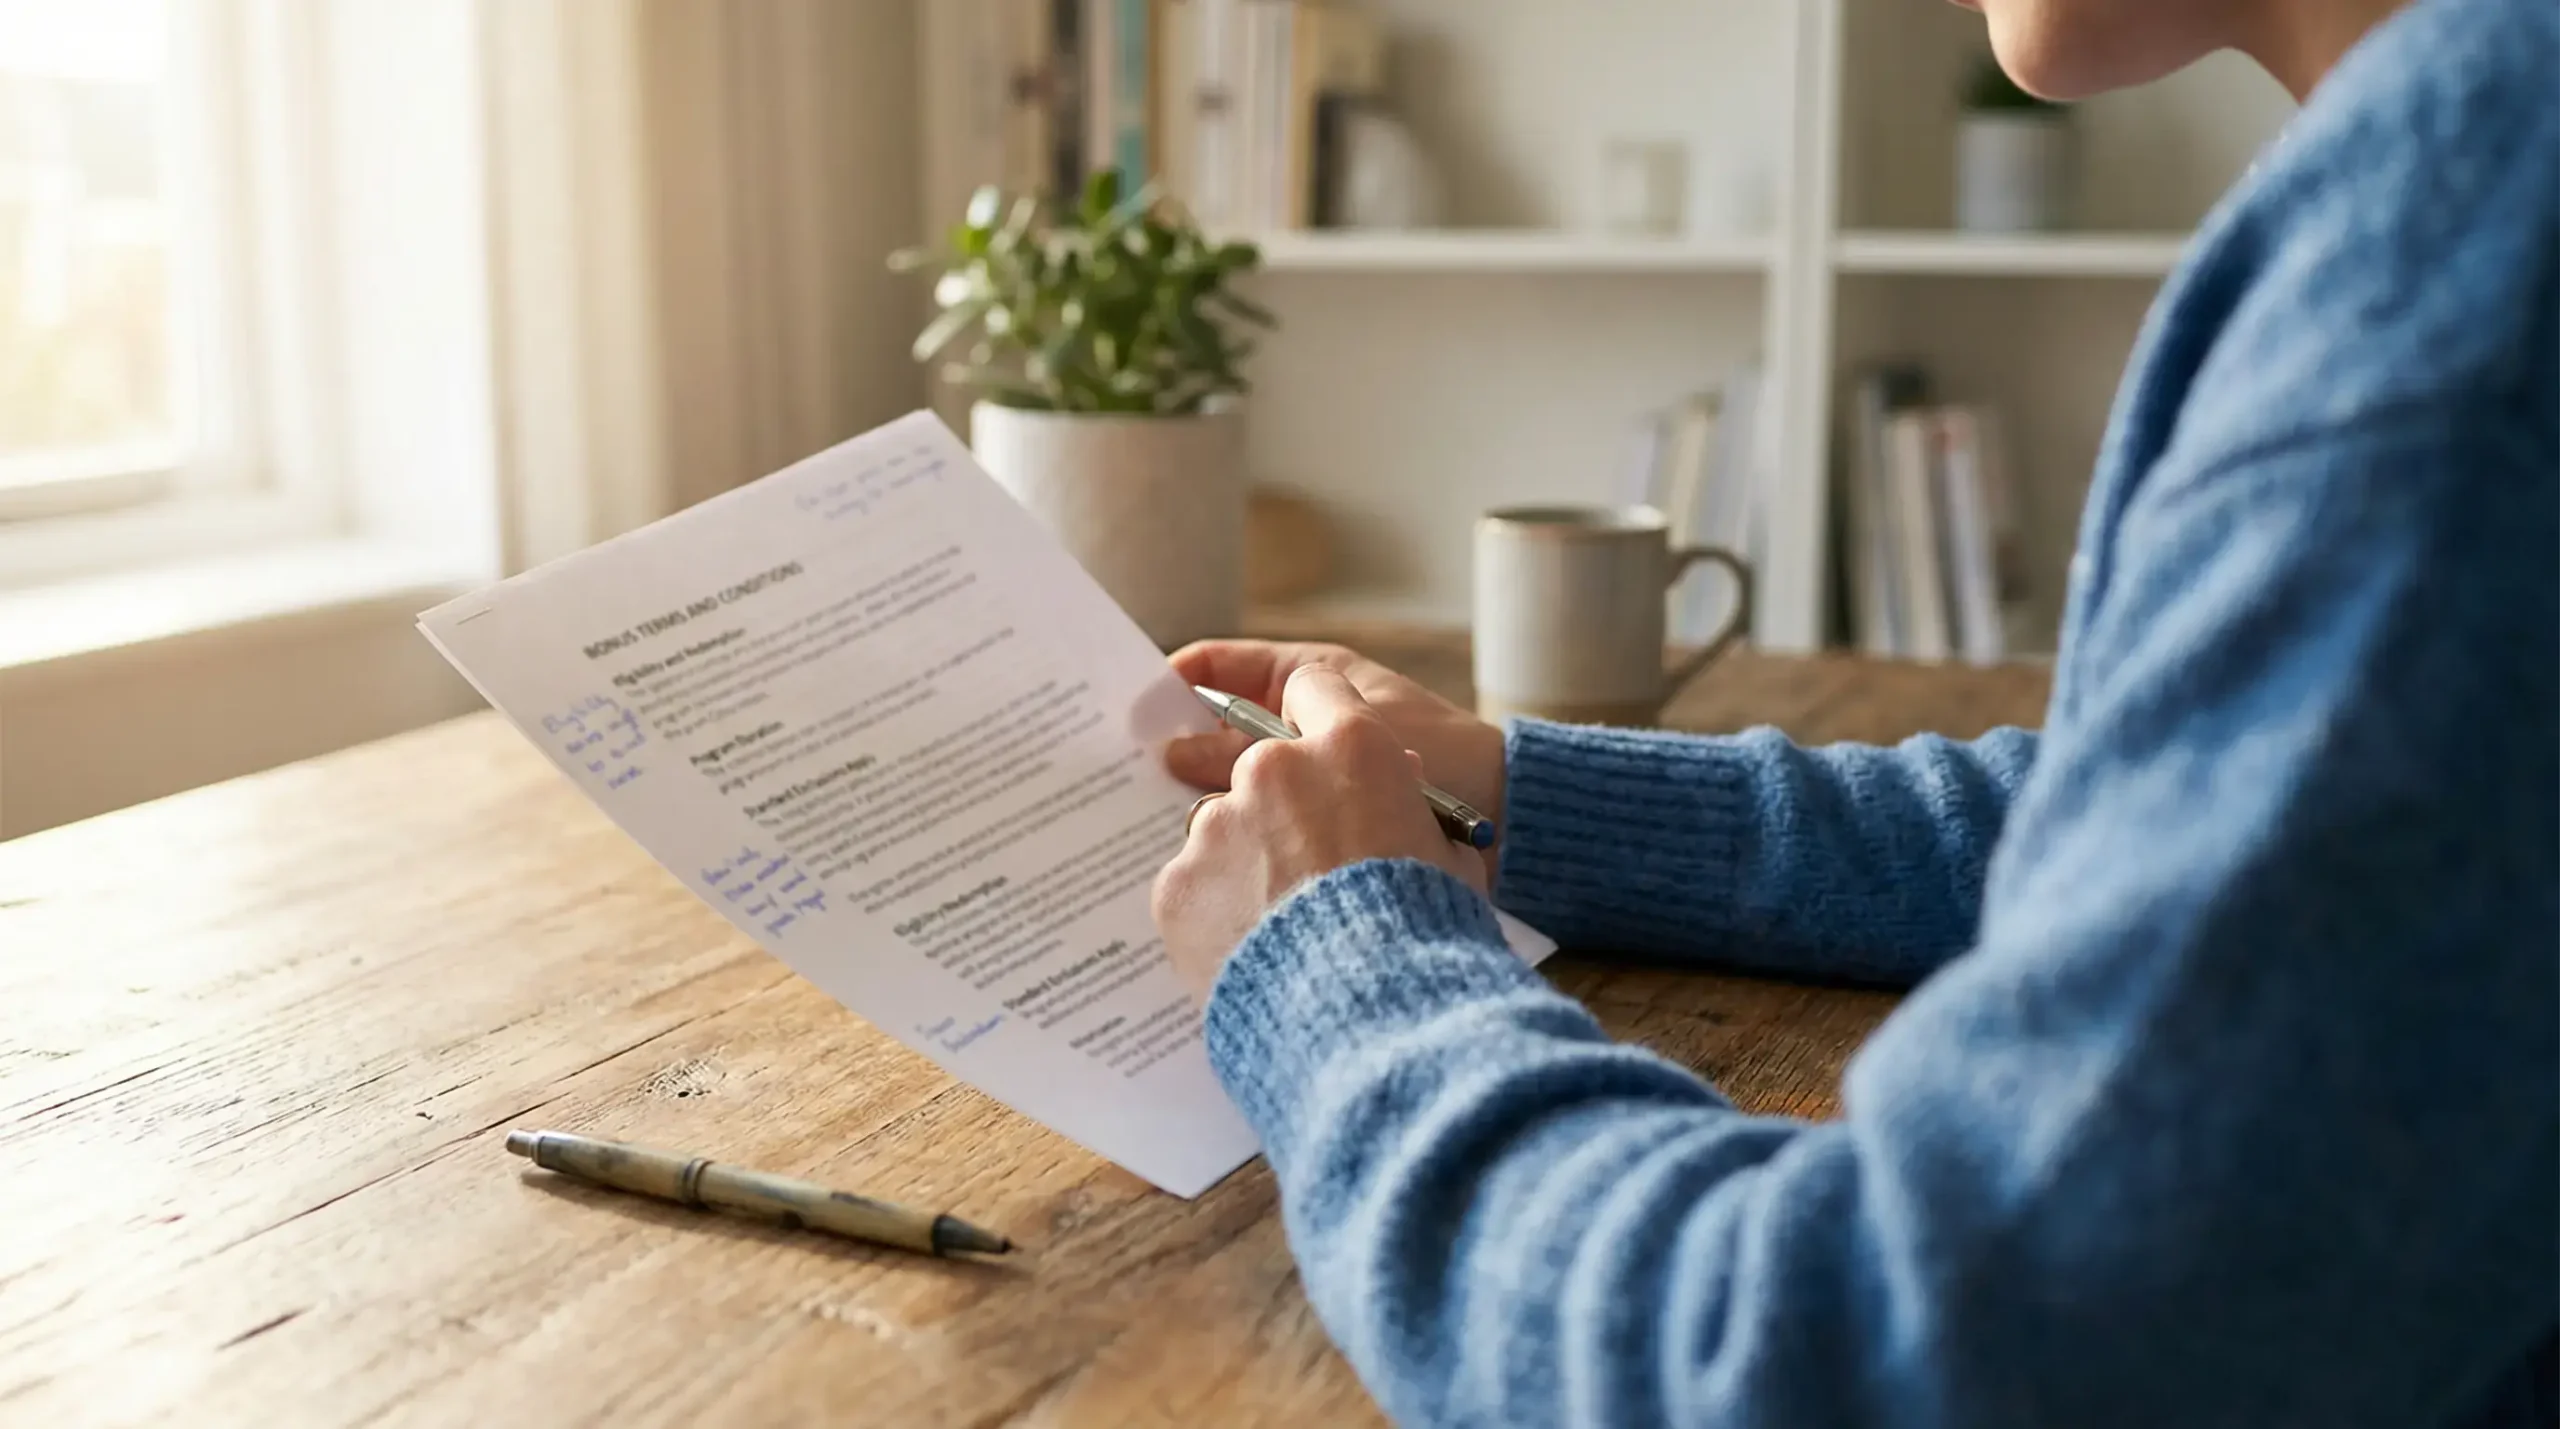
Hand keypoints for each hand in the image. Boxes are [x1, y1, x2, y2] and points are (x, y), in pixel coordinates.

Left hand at [1151, 666, 1488, 1000]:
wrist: (1368, 1018)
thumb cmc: (1427, 935)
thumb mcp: (1449, 856)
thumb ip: (1411, 809)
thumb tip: (1395, 788)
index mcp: (1351, 748)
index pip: (1319, 690)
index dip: (1322, 718)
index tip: (1319, 748)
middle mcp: (1274, 771)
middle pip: (1266, 770)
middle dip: (1286, 810)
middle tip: (1313, 872)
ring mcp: (1217, 826)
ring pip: (1224, 832)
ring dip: (1248, 864)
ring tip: (1286, 929)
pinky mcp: (1177, 884)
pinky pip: (1194, 888)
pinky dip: (1217, 915)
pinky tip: (1254, 955)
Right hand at [1164, 639, 1505, 830]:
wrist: (1513, 819)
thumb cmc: (1445, 760)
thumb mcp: (1342, 744)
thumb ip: (1255, 750)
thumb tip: (1173, 754)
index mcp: (1315, 682)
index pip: (1227, 668)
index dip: (1180, 680)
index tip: (1135, 703)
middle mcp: (1308, 729)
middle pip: (1222, 733)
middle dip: (1179, 749)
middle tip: (1125, 771)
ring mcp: (1315, 780)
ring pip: (1240, 785)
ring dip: (1205, 801)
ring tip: (1149, 820)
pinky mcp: (1322, 829)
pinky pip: (1266, 828)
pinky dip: (1237, 841)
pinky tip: (1203, 863)